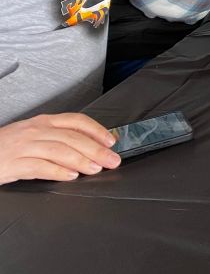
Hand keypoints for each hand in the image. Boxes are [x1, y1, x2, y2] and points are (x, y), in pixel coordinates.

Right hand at [0, 113, 120, 185]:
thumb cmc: (7, 146)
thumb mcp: (34, 135)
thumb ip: (58, 137)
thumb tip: (88, 146)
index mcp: (43, 122)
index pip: (76, 121)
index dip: (96, 130)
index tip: (111, 141)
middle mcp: (35, 131)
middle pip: (72, 138)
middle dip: (96, 150)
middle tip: (111, 160)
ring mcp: (23, 146)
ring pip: (59, 150)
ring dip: (81, 160)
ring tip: (95, 169)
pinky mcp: (13, 163)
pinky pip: (39, 167)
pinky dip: (58, 171)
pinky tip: (70, 176)